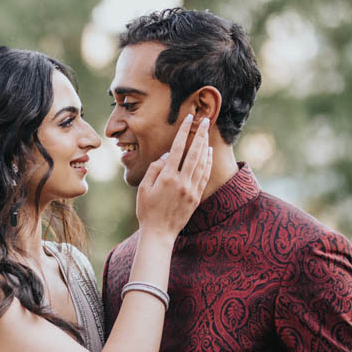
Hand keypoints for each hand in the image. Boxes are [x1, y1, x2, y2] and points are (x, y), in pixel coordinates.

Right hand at [135, 114, 211, 237]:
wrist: (159, 233)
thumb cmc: (147, 210)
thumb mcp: (143, 188)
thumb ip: (154, 169)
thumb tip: (166, 155)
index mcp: (167, 177)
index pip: (177, 148)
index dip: (183, 131)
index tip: (188, 119)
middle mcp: (182, 182)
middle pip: (194, 152)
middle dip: (200, 134)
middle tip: (205, 120)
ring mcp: (191, 189)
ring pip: (202, 162)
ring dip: (205, 145)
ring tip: (207, 132)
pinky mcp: (196, 197)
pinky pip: (205, 175)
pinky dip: (208, 162)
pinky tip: (208, 153)